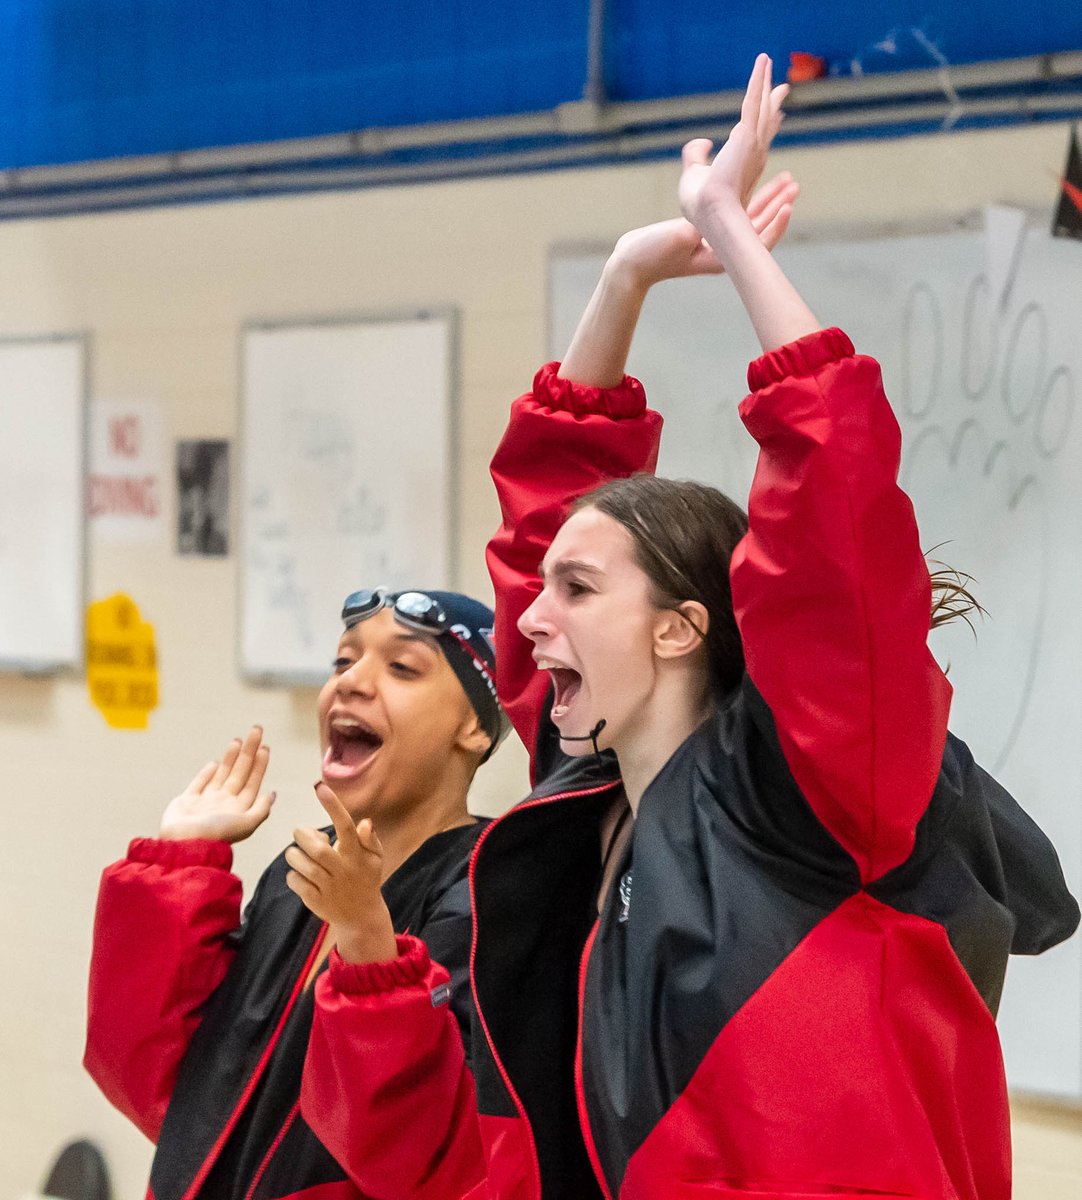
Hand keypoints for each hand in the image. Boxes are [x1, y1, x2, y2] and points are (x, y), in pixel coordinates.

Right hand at [159, 725, 274, 842]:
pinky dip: (207, 773)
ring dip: (230, 758)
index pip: (253, 781)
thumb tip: (273, 794)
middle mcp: (224, 804)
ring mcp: (206, 802)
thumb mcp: (246, 824)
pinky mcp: (187, 802)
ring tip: (238, 740)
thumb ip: (261, 810)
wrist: (183, 844)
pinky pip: (199, 783)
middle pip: (240, 772)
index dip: (260, 764)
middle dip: (249, 752)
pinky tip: (214, 763)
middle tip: (257, 730)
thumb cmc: (215, 835)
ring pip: (222, 775)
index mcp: (239, 808)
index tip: (265, 747)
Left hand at [284, 782, 396, 963]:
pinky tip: (300, 874)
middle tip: (301, 834)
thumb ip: (369, 839)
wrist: (361, 917)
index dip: (333, 806)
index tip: (319, 786)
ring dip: (294, 855)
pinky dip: (293, 875)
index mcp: (357, 855)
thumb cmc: (366, 879)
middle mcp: (343, 870)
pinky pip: (295, 881)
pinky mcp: (316, 900)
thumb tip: (364, 822)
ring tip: (298, 855)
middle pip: (316, 848)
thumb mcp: (375, 858)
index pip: (345, 826)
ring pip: (302, 865)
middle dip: (303, 836)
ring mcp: (329, 887)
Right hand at [608, 173, 797, 292]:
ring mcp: (715, 243)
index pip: (755, 240)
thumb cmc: (652, 256)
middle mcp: (722, 251)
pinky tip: (757, 185)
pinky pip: (733, 215)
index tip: (788, 207)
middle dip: (778, 205)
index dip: (774, 224)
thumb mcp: (677, 239)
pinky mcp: (707, 233)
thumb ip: (694, 229)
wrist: (633, 264)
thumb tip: (706, 217)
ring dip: (769, 201)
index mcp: (720, 256)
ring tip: (787, 182)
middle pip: (758, 227)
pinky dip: (748, 200)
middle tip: (795, 185)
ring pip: (749, 220)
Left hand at [679, 54, 788, 230]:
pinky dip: (758, 79)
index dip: (766, 125)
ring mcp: (753, 143)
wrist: (708, 212)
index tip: (775, 114)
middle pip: (765, 121)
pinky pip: (753, 100)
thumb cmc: (700, 203)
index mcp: (743, 165)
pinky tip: (762, 62)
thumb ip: (695, 156)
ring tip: (766, 61)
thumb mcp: (693, 176)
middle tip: (783, 87)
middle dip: (772, 102)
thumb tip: (704, 140)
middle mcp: (754, 153)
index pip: (758, 141)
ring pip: (761, 105)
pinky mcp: (746, 134)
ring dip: (763, 82)